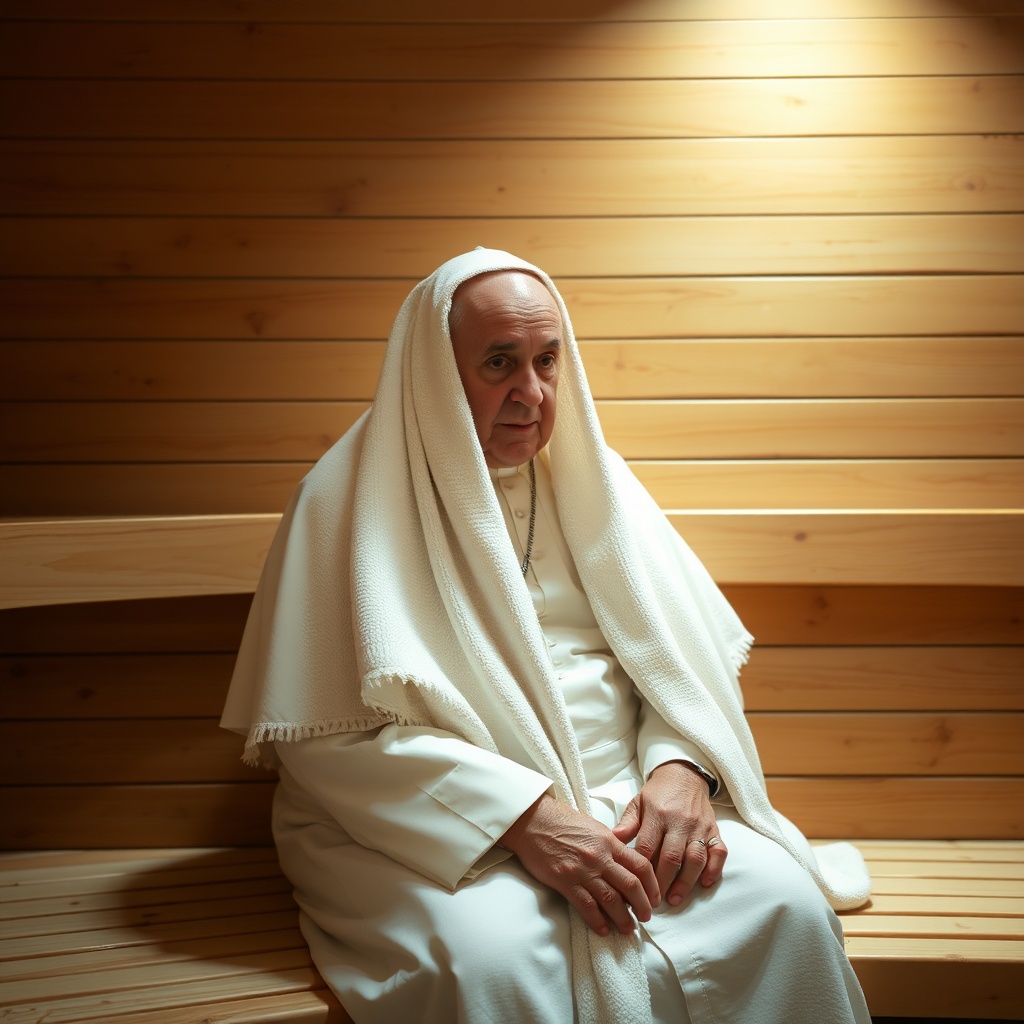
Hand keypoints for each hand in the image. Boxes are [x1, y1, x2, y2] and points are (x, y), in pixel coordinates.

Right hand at [499, 793, 659, 936]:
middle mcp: (600, 857)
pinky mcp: (565, 881)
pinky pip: (586, 906)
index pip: (640, 865)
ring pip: (611, 899)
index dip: (652, 885)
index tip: (655, 897)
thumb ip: (612, 844)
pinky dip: (597, 920)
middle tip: (646, 918)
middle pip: (631, 885)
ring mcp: (583, 870)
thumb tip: (626, 861)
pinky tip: (603, 929)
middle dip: (642, 905)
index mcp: (610, 842)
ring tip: (628, 929)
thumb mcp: (594, 827)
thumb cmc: (563, 822)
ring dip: (623, 918)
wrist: (533, 821)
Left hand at [612, 761, 726, 906]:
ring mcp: (699, 827)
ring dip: (685, 882)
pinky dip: (714, 869)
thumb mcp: (638, 803)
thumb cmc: (658, 794)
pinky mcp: (714, 830)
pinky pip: (719, 852)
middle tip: (652, 902)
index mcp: (657, 814)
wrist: (684, 775)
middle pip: (671, 857)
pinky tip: (705, 883)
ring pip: (695, 859)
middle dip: (661, 882)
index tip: (634, 886)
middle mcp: (680, 821)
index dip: (641, 869)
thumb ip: (627, 823)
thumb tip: (612, 840)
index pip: (648, 846)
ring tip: (674, 898)